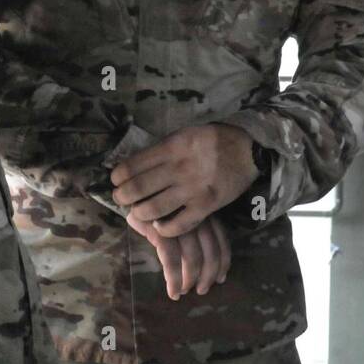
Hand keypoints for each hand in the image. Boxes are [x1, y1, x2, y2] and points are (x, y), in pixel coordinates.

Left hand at [111, 124, 258, 237]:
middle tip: (121, 199)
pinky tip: (160, 225)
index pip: (133, 165)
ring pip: (153, 209)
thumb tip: (133, 163)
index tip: (115, 180)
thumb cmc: (212, 141)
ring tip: (138, 212)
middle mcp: (180, 168)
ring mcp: (193, 189)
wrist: (248, 150)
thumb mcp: (185, 135)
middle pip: (138, 189)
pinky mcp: (206, 206)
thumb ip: (162, 149)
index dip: (118, 176)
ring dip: (140, 213)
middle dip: (122, 197)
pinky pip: (178, 225)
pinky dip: (164, 228)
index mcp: (173, 147)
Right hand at [126, 213, 231, 299]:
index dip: (223, 262)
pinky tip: (173, 291)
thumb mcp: (184, 215)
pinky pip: (171, 260)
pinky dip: (174, 279)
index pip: (222, 240)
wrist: (136, 193)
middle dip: (208, 275)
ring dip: (190, 280)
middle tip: (202, 290)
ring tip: (183, 291)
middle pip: (211, 252)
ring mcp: (179, 223)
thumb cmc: (161, 206)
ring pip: (193, 259)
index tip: (220, 278)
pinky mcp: (161, 230)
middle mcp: (196, 216)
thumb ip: (195, 232)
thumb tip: (206, 266)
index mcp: (205, 212)